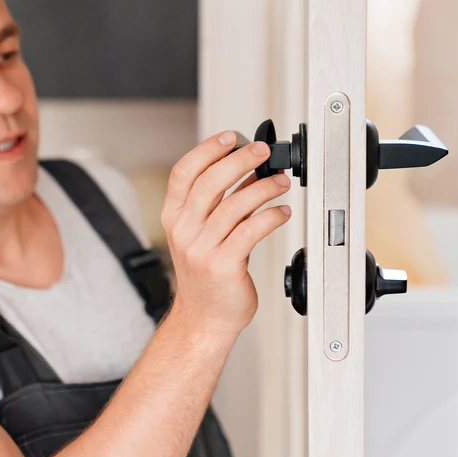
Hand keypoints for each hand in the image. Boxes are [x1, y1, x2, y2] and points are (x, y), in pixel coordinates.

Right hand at [161, 130, 292, 334]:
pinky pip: (251, 231)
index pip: (183, 173)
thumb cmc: (206, 275)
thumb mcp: (202, 233)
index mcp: (174, 217)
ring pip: (234, 206)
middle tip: (263, 152)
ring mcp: (202, 249)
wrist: (204, 318)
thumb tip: (250, 170)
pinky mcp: (224, 265)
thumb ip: (220, 203)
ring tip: (281, 182)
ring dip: (263, 188)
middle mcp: (184, 231)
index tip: (230, 137)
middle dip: (240, 160)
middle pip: (210, 183)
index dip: (206, 150)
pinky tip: (282, 213)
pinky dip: (271, 217)